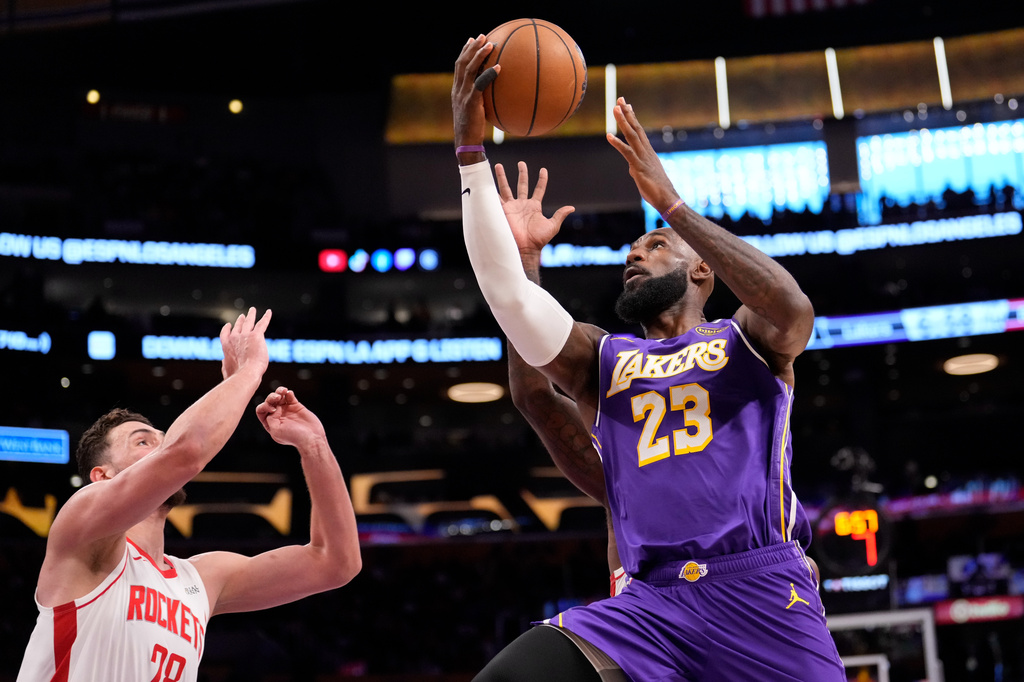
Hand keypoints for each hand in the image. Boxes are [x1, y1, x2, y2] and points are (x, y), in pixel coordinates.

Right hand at [220, 307, 270, 380]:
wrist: (246, 374)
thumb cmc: (237, 376)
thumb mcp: (227, 370)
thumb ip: (225, 364)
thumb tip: (224, 362)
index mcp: (226, 346)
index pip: (225, 334)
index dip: (227, 329)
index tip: (229, 325)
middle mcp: (234, 338)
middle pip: (238, 326)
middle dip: (240, 320)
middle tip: (243, 316)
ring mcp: (245, 335)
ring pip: (249, 321)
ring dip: (251, 315)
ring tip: (253, 310)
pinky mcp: (256, 335)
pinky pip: (262, 323)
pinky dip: (266, 317)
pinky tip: (269, 312)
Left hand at [256, 387, 325, 450]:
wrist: (312, 437)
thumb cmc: (294, 437)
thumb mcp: (276, 431)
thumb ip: (270, 419)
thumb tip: (274, 408)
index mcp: (270, 423)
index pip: (261, 411)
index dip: (265, 406)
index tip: (273, 409)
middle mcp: (277, 416)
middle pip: (269, 402)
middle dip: (271, 397)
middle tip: (278, 397)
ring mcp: (286, 410)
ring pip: (279, 397)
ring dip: (279, 392)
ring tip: (284, 391)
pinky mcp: (296, 406)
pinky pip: (290, 396)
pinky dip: (288, 393)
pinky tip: (290, 393)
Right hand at [452, 35, 496, 148]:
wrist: (465, 142)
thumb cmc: (473, 130)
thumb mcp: (474, 111)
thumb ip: (479, 99)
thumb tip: (493, 94)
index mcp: (457, 90)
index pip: (459, 66)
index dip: (464, 52)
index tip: (471, 40)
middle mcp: (458, 90)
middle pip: (462, 63)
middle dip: (471, 47)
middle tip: (482, 36)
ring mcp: (463, 95)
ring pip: (469, 69)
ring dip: (479, 55)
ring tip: (490, 44)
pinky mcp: (471, 102)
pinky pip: (480, 84)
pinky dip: (489, 74)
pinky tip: (499, 67)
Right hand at [495, 161, 574, 263]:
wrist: (524, 248)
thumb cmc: (538, 239)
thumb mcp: (552, 226)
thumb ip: (560, 215)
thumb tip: (572, 208)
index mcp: (534, 206)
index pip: (539, 189)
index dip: (542, 180)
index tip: (543, 170)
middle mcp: (522, 204)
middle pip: (522, 185)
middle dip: (522, 174)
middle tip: (521, 163)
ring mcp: (511, 207)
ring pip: (506, 188)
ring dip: (502, 177)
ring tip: (499, 165)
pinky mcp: (502, 211)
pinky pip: (496, 199)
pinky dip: (491, 191)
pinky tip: (486, 182)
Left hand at [606, 97, 679, 212]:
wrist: (667, 199)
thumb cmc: (657, 189)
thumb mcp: (645, 175)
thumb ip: (637, 167)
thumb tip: (631, 166)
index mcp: (648, 152)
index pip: (639, 131)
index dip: (632, 117)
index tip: (627, 105)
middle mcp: (646, 151)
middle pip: (636, 128)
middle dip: (627, 113)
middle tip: (620, 99)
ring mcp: (643, 158)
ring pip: (632, 136)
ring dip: (623, 121)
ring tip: (615, 109)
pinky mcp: (639, 167)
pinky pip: (627, 153)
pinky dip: (617, 144)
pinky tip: (609, 136)